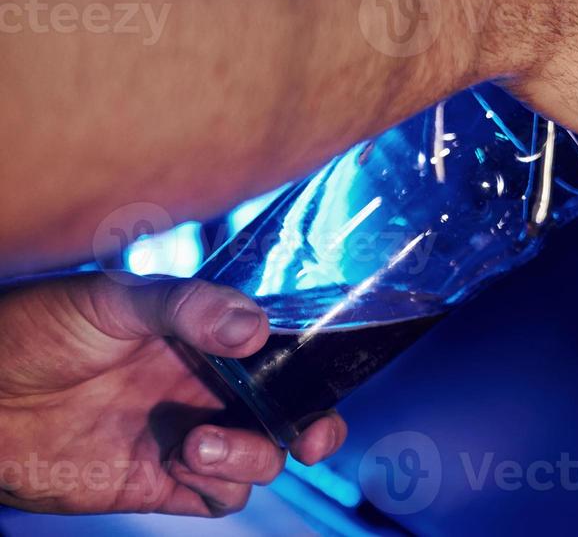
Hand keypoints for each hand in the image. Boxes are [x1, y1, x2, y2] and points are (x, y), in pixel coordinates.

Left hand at [0, 274, 344, 515]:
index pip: (282, 350)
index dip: (317, 368)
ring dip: (250, 456)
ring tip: (199, 443)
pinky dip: (220, 485)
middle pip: (288, 413)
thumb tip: (253, 327)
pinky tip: (187, 463)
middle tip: (307, 438)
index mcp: (205, 333)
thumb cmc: (33, 329)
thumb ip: (186, 308)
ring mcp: (185, 433)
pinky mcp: (156, 480)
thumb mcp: (113, 300)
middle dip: (311, 428)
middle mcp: (205, 385)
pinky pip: (216, 496)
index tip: (325, 376)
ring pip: (258, 458)